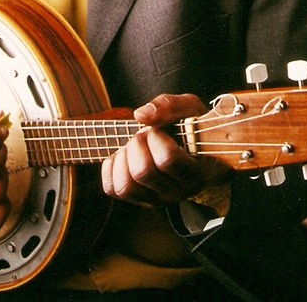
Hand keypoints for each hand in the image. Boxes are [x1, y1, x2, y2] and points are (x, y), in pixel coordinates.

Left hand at [101, 93, 222, 207]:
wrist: (189, 146)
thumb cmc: (189, 127)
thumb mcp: (188, 107)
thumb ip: (169, 106)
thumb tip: (140, 115)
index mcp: (195, 172)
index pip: (167, 159)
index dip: (156, 137)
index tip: (159, 130)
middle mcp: (177, 193)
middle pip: (142, 172)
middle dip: (137, 143)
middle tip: (145, 134)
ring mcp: (156, 200)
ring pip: (125, 186)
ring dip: (124, 158)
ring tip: (134, 146)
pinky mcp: (137, 200)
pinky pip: (112, 188)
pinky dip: (112, 167)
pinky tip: (125, 156)